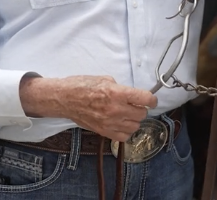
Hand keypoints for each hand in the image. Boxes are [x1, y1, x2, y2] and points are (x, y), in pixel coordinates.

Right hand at [20, 75, 157, 141]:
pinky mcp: (103, 131)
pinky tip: (121, 124)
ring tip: (127, 114)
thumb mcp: (105, 79)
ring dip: (134, 120)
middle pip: (142, 114)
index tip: (151, 100)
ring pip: (135, 127)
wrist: (64, 99)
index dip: (152, 99)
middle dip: (141, 109)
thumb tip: (131, 95)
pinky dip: (126, 131)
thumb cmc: (82, 85)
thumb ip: (121, 88)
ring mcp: (109, 123)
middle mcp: (115, 109)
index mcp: (117, 93)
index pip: (145, 99)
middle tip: (135, 105)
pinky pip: (124, 136)